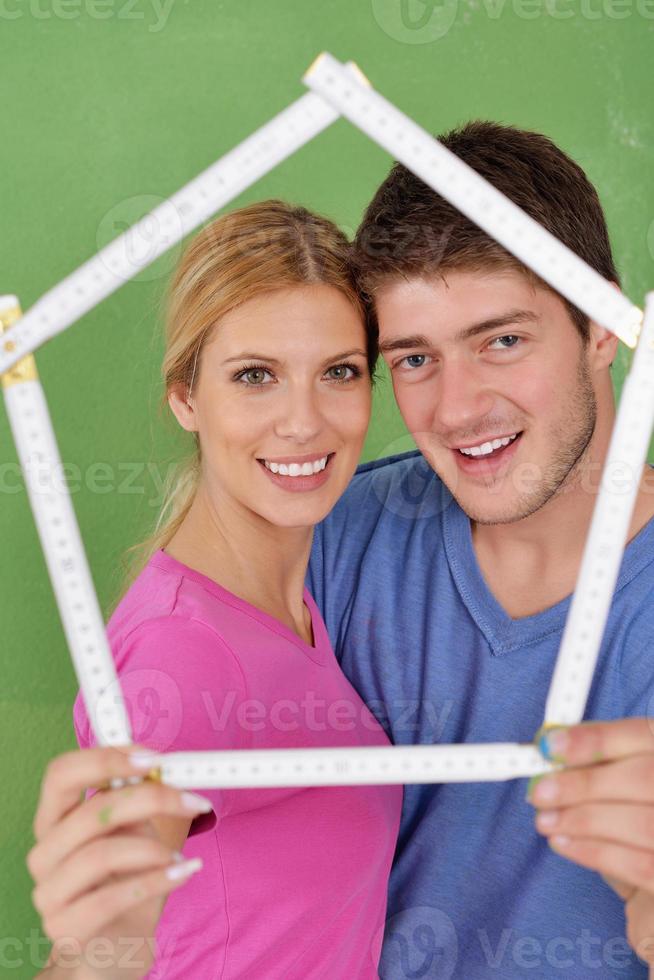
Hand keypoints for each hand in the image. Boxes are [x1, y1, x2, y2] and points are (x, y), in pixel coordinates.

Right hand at [27, 745, 211, 978]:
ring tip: (178, 856)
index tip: (154, 758)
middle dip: (150, 799)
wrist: (116, 943)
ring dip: (153, 850)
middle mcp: (44, 852)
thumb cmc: (125, 877)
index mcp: (54, 818)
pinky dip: (157, 881)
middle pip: (90, 811)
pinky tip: (182, 873)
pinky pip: (112, 899)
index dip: (106, 759)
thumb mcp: (133, 829)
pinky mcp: (65, 929)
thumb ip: (138, 799)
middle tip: (191, 801)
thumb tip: (164, 768)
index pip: (62, 773)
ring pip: (101, 854)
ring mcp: (49, 893)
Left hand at [528, 717, 653, 969]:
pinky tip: (563, 843)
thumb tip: (549, 749)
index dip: (596, 739)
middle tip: (540, 793)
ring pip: (642, 823)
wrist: (650, 891)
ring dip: (583, 820)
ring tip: (546, 821)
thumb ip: (594, 765)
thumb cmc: (629, 825)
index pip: (642, 735)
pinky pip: (639, 864)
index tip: (549, 746)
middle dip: (585, 784)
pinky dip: (594, 852)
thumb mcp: (615, 786)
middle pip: (645, 777)